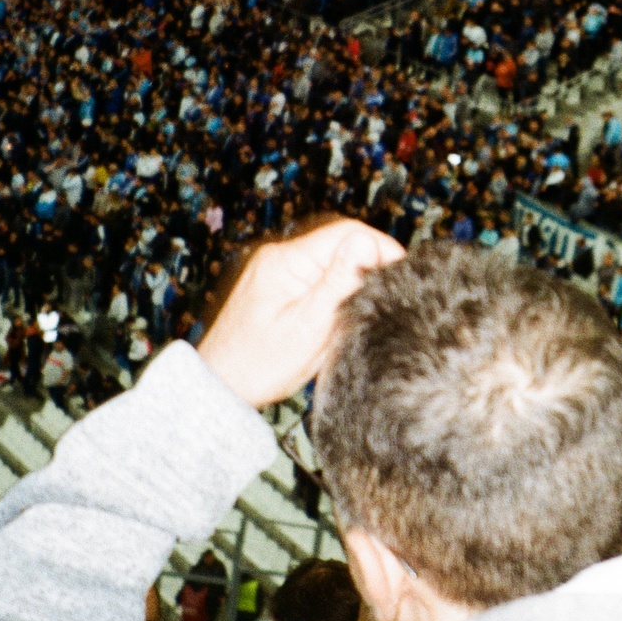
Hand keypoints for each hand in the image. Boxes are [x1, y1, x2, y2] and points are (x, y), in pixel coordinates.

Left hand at [196, 219, 405, 407]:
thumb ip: (339, 283)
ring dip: (350, 282)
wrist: (218, 387)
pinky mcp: (274, 286)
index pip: (348, 233)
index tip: (403, 276)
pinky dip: (332, 292)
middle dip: (367, 268)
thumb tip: (368, 242)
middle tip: (386, 300)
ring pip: (330, 262)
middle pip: (339, 245)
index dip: (381, 249)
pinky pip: (314, 277)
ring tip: (361, 312)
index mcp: (287, 261)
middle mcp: (279, 257)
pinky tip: (336, 317)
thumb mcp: (309, 327)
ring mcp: (274, 270)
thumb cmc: (260, 365)